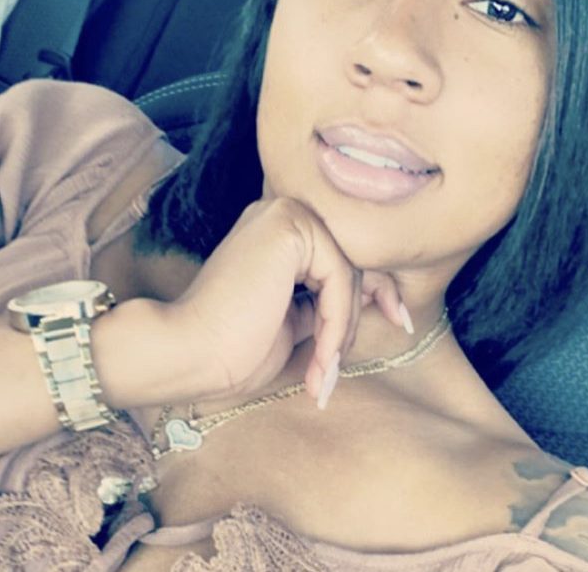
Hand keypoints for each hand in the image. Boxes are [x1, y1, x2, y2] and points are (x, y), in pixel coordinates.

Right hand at [166, 197, 404, 403]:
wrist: (189, 355)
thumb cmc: (231, 348)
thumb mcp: (293, 322)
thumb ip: (323, 302)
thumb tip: (370, 299)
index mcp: (276, 235)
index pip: (339, 255)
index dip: (374, 289)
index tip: (397, 319)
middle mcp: (279, 214)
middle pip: (350, 260)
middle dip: (369, 306)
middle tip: (377, 344)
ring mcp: (283, 214)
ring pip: (348, 273)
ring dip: (342, 330)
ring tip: (324, 373)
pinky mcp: (288, 227)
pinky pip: (339, 278)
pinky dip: (337, 324)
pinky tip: (322, 359)